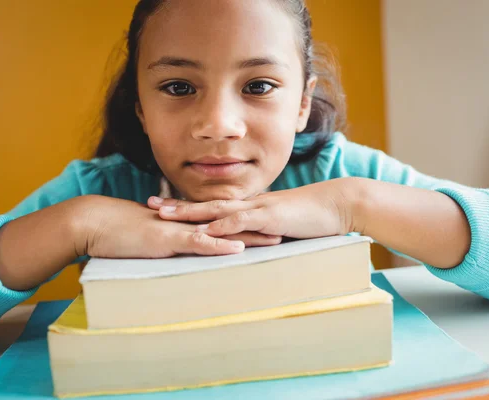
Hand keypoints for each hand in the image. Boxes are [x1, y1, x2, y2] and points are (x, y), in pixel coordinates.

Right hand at [73, 195, 280, 258]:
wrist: (93, 223)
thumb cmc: (117, 231)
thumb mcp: (147, 236)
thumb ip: (165, 238)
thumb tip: (176, 245)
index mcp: (184, 222)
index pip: (220, 221)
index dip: (245, 222)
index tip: (268, 224)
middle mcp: (186, 222)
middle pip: (229, 223)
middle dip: (258, 226)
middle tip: (286, 228)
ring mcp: (178, 229)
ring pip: (221, 231)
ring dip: (249, 235)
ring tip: (276, 238)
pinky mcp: (166, 240)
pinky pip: (197, 242)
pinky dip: (218, 245)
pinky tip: (237, 247)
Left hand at [147, 179, 355, 238]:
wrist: (337, 204)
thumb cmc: (312, 216)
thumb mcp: (282, 224)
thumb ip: (264, 230)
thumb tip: (249, 241)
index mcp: (250, 207)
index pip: (214, 206)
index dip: (189, 206)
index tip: (165, 207)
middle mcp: (249, 204)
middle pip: (207, 205)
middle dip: (178, 205)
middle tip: (150, 205)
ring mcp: (259, 209)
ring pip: (218, 210)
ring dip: (191, 213)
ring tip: (166, 215)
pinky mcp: (271, 217)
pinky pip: (243, 221)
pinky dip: (224, 226)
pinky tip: (206, 229)